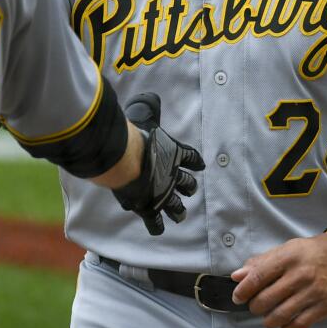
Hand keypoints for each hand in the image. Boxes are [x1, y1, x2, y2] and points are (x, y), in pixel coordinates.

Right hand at [111, 93, 205, 234]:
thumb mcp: (144, 114)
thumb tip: (151, 98)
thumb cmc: (136, 135)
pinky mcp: (148, 208)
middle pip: (187, 185)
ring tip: (181, 215)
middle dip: (189, 188)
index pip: (191, 158)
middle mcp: (172, 176)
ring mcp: (161, 194)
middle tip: (189, 191)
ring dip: (179, 211)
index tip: (201, 165)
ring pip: (176, 207)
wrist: (125, 158)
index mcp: (174, 154)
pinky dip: (156, 226)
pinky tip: (157, 229)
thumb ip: (149, 106)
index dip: (196, 161)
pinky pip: (155, 223)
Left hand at [230, 232, 326, 327]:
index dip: (243, 290)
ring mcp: (313, 292)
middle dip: (255, 307)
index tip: (238, 297)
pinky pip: (299, 325)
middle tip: (256, 306)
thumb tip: (237, 276)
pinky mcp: (324, 307)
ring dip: (268, 320)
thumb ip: (261, 262)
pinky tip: (284, 324)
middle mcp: (300, 275)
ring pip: (281, 315)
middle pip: (266, 299)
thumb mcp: (286, 249)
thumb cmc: (310, 252)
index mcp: (287, 258)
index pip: (258, 277)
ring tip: (268, 317)